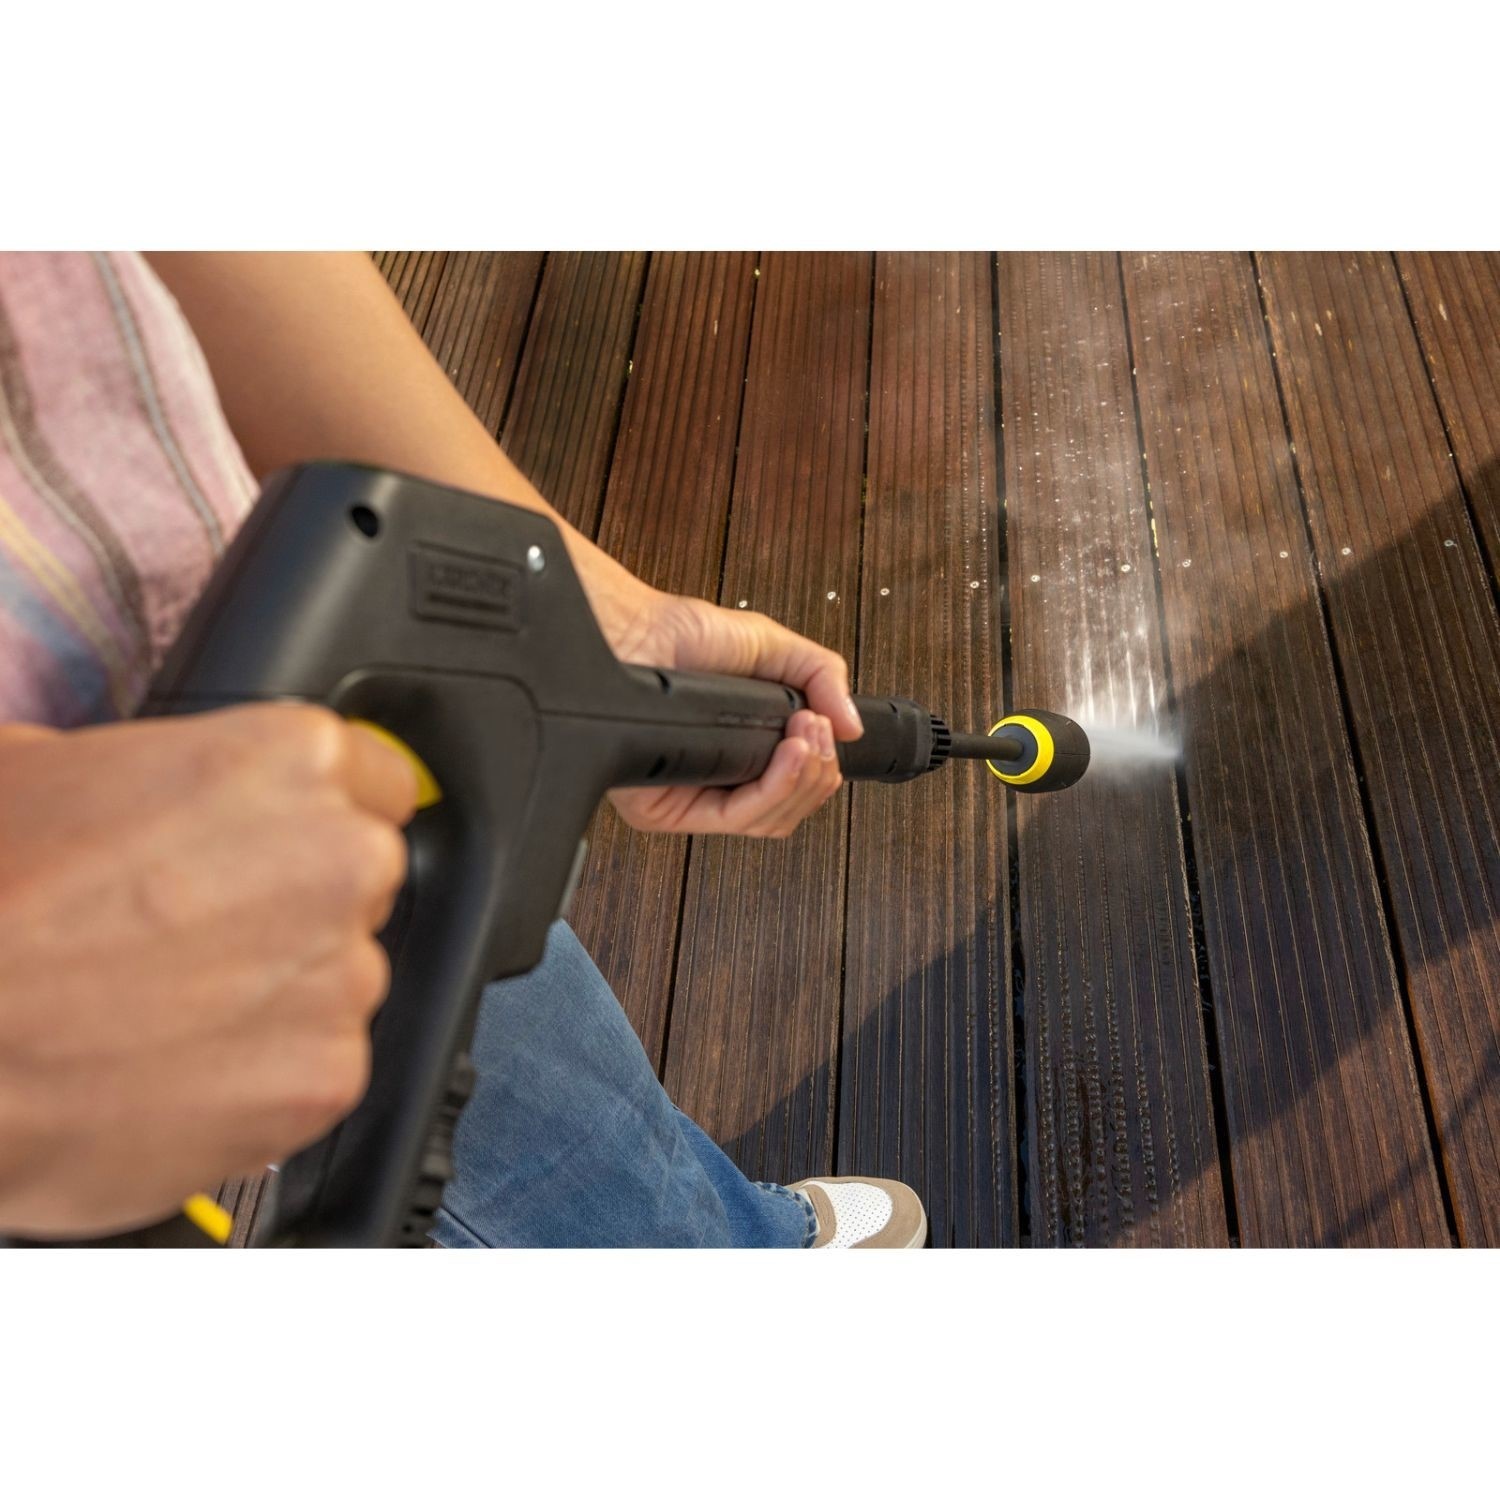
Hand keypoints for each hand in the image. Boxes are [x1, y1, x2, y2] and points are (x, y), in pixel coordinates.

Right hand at [0, 707, 416, 1236]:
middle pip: (358, 880)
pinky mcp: (327, 1078)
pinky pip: (315, 1065)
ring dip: (275, 991)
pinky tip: (172, 1067)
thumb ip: (164, 769)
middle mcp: (340, 861)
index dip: (315, 815)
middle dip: (293, 904)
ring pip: (338, 976)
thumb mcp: (44, 766)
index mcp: (289, 762)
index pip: (375, 778)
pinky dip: (262, 1074)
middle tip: (189, 934)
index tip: (278, 844)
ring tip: (160, 1008)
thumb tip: (178, 788)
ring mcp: (342, 975)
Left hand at [593, 576, 863, 837]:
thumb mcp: (774, 648)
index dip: (820, 771)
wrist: (638, 632)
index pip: (792, 791)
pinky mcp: (665, 810)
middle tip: (818, 730)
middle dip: (818, 774)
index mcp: (739, 753)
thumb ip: (822, 678)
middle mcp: (714, 781)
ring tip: (806, 737)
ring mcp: (691, 797)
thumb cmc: (685, 634)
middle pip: (788, 813)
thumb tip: (853, 727)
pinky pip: (735, 818)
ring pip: (768, 821)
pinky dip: (775, 788)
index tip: (829, 731)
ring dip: (803, 779)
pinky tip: (789, 754)